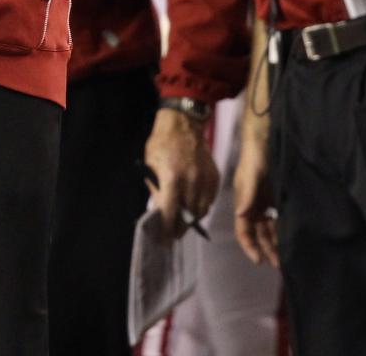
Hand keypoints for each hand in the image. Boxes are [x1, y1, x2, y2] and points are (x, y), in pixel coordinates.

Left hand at [143, 106, 219, 237]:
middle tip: (173, 234)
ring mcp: (205, 181)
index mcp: (172, 179)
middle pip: (188, 217)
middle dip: (180, 228)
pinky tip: (193, 207)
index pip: (170, 213)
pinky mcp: (215, 179)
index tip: (164, 239)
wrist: (183, 125)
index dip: (166, 229)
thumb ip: (155, 189)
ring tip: (183, 222)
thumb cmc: (161, 143)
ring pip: (201, 212)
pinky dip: (201, 207)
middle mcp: (191, 183)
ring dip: (192, 220)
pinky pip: (210, 201)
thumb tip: (159, 211)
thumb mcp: (150, 165)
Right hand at [233, 117, 278, 267]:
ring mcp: (265, 200)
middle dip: (265, 248)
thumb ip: (247, 193)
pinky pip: (278, 218)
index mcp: (243, 200)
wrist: (266, 136)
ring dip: (275, 242)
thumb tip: (240, 214)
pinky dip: (283, 229)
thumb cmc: (255, 155)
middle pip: (257, 232)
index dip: (249, 245)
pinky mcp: (276, 196)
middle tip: (279, 265)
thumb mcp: (252, 173)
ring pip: (268, 227)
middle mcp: (253, 203)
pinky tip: (291, 237)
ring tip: (286, 257)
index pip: (243, 228)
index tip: (260, 261)